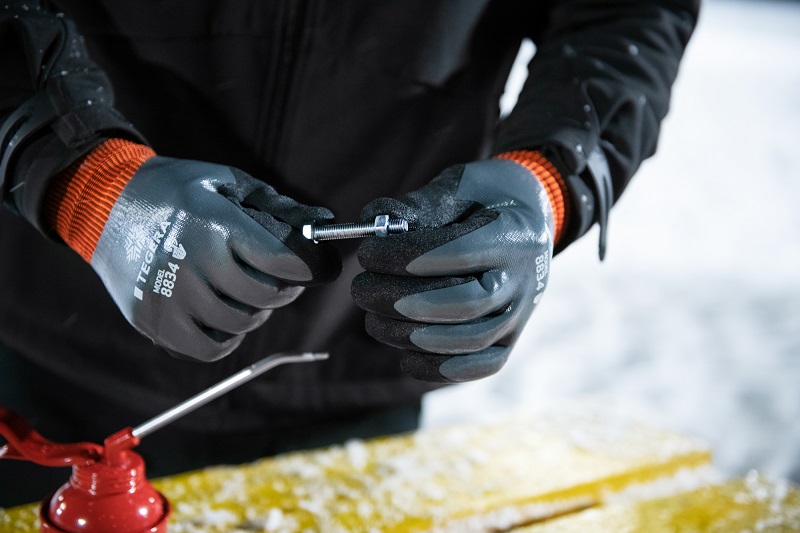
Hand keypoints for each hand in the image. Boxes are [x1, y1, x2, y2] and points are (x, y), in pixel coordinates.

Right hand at [89, 156, 340, 360]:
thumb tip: (325, 222)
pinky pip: (209, 350)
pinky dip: (227, 338)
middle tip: (280, 277)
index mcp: (213, 224)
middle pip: (265, 296)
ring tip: (245, 291)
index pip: (281, 260)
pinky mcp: (152, 321)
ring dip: (255, 312)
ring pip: (241, 324)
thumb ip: (277, 206)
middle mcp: (190, 262)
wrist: (106, 205)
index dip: (311, 268)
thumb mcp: (226, 182)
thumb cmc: (177, 191)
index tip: (320, 269)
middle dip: (284, 289)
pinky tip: (224, 315)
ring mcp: (168, 296)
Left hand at [351, 159, 553, 381]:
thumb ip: (418, 204)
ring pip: (465, 340)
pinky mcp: (507, 343)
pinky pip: (474, 367)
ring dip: (407, 334)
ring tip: (372, 317)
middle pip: (463, 304)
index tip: (369, 253)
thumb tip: (372, 221)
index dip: (408, 258)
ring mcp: (518, 317)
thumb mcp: (460, 185)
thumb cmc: (486, 200)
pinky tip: (402, 349)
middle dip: (400, 300)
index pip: (461, 254)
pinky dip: (434, 366)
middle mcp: (523, 282)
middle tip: (361, 288)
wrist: (532, 220)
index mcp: (514, 236)